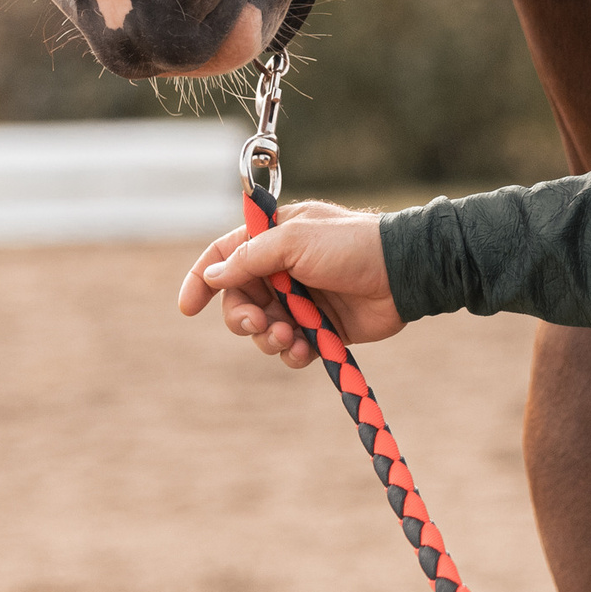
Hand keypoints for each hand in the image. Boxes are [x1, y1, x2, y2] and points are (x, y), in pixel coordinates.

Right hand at [177, 200, 400, 367]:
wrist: (403, 273)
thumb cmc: (351, 246)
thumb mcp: (294, 241)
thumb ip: (250, 258)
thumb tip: (213, 276)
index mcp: (274, 238)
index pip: (224, 255)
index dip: (201, 279)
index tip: (187, 308)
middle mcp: (283, 270)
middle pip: (239, 301)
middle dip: (242, 318)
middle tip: (258, 324)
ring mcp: (302, 301)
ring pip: (262, 329)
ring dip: (268, 338)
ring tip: (290, 337)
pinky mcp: (320, 329)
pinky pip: (290, 349)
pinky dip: (291, 353)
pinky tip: (304, 350)